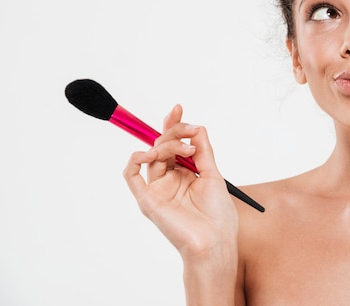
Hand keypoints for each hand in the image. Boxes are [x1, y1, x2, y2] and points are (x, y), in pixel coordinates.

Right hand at [123, 104, 237, 262]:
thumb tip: (196, 126)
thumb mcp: (213, 174)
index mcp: (184, 173)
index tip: (179, 108)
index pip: (173, 143)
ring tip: (187, 149)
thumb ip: (203, 150)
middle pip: (162, 144)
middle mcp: (169, 179)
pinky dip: (137, 158)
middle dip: (174, 130)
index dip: (174, 125)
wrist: (215, 240)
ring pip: (152, 153)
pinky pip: (131, 175)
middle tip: (190, 130)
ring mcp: (157, 188)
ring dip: (167, 143)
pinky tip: (152, 153)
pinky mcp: (147, 199)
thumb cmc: (218, 215)